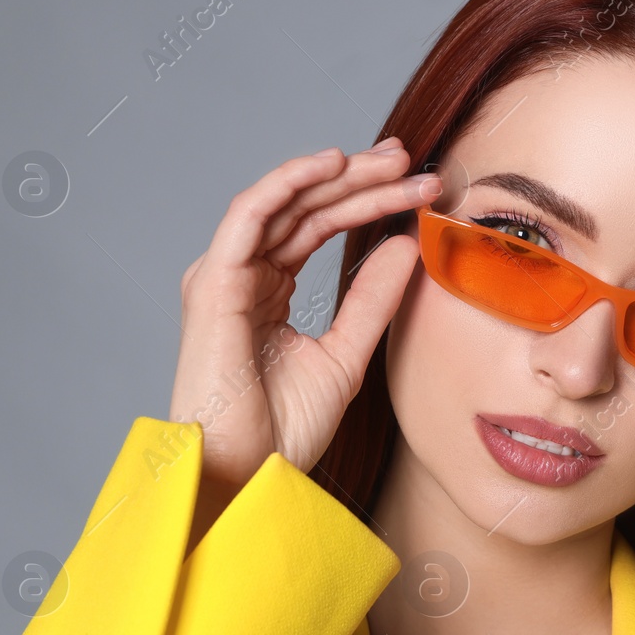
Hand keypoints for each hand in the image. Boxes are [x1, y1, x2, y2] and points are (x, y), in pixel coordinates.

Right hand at [168, 138, 438, 539]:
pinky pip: (251, 215)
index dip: (368, 201)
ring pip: (285, 204)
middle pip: (306, 209)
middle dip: (360, 179)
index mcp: (266, 291)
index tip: (419, 188)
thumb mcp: (346, 353)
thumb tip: (407, 245)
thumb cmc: (283, 430)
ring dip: (337, 175)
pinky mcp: (214, 282)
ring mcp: (224, 276)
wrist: (246, 475)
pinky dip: (289, 183)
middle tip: (410, 160)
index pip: (319, 227)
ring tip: (389, 160)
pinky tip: (331, 165)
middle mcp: (241, 276)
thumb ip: (373, 299)